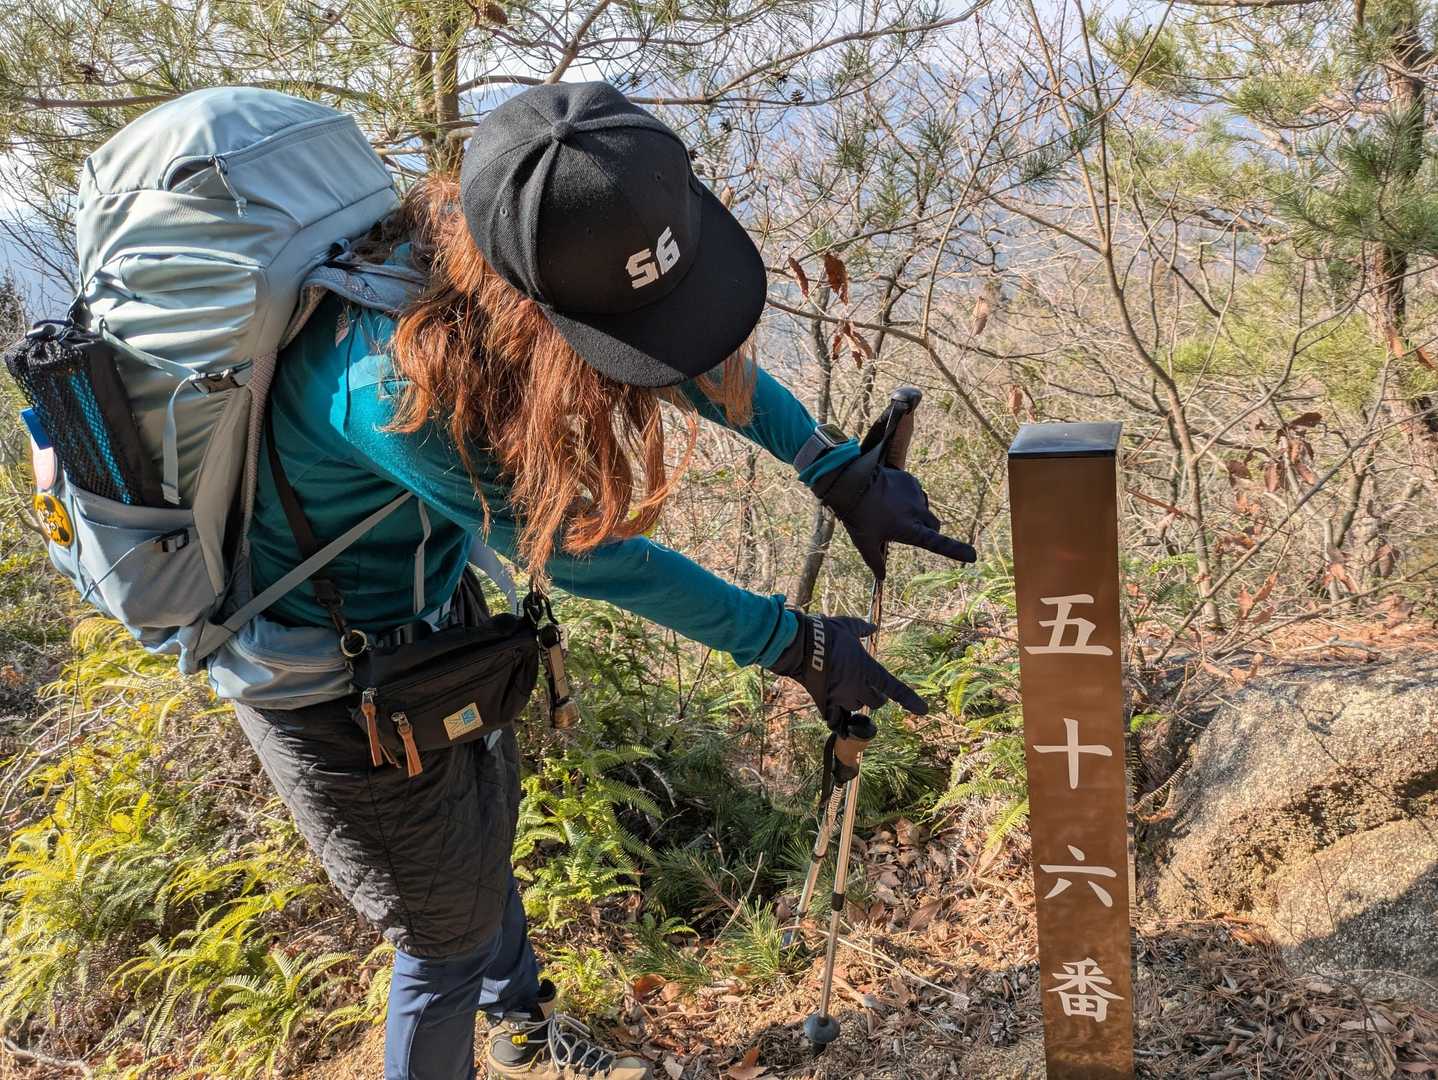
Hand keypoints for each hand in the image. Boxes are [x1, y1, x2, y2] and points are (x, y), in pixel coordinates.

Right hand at [766, 611, 926, 725]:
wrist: (801, 645)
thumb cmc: (826, 633)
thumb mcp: (848, 626)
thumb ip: (863, 628)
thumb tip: (873, 627)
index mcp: (868, 669)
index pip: (894, 688)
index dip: (910, 700)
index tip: (922, 710)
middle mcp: (858, 687)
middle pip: (877, 702)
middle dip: (876, 696)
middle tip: (869, 687)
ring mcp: (842, 697)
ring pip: (857, 706)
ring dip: (857, 701)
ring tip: (848, 689)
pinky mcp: (825, 703)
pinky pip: (837, 719)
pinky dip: (839, 720)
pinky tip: (839, 720)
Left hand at [811, 415, 975, 579]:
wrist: (851, 483)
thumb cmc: (858, 517)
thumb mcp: (864, 543)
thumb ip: (875, 561)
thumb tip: (882, 578)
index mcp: (910, 530)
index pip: (938, 543)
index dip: (956, 551)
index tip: (973, 556)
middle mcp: (918, 512)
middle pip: (933, 525)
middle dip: (925, 528)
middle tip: (902, 528)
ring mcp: (916, 494)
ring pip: (923, 507)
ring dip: (915, 511)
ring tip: (890, 509)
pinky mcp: (911, 480)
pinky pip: (915, 492)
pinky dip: (908, 496)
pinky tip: (890, 495)